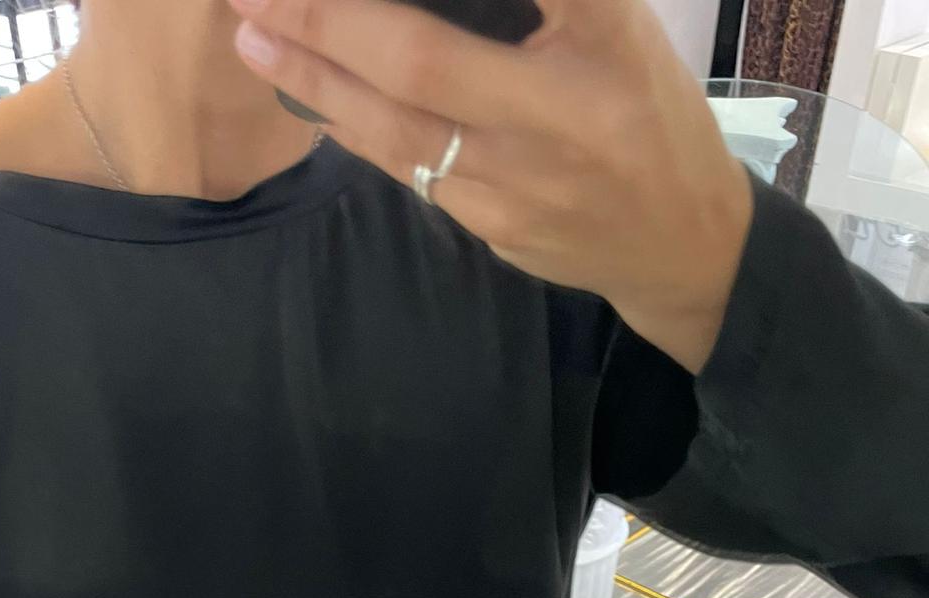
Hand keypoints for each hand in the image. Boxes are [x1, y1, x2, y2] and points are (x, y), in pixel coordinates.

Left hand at [227, 0, 754, 372]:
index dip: (376, 8)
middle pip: (416, 67)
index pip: (486, 13)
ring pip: (394, 129)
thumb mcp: (620, 27)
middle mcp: (548, 124)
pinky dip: (353, 127)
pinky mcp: (488, 228)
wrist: (678, 242)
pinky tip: (311, 97)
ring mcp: (511, 187)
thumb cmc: (649, 113)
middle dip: (325, 26)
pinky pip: (406, 168)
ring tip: (251, 37)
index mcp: (592, 57)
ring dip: (314, 82)